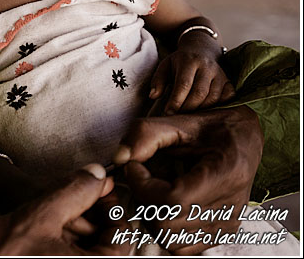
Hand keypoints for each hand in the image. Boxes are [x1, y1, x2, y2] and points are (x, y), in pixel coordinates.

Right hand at [0, 164, 131, 254]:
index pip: (124, 236)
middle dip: (90, 219)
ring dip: (75, 231)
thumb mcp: (40, 215)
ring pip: (87, 250)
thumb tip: (98, 175)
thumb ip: (75, 192)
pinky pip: (67, 256)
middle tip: (68, 203)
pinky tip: (40, 235)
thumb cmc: (0, 255)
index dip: (111, 205)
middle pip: (107, 245)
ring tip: (48, 219)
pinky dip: (62, 244)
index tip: (94, 188)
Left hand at [113, 105, 262, 254]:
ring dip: (151, 213)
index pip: (171, 200)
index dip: (142, 185)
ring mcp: (227, 224)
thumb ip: (145, 135)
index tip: (134, 166)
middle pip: (167, 222)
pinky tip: (167, 202)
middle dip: (142, 198)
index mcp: (226, 173)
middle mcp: (231, 206)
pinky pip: (181, 244)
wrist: (245, 138)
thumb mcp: (180, 121)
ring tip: (155, 188)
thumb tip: (120, 158)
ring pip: (170, 238)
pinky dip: (165, 226)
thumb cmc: (214, 127)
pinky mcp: (222, 232)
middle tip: (142, 175)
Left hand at [149, 39, 234, 113]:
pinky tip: (205, 110)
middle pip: (199, 93)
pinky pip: (227, 98)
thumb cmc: (180, 61)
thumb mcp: (165, 66)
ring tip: (189, 114)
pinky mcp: (229, 81)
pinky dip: (217, 107)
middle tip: (177, 115)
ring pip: (213, 98)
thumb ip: (157, 80)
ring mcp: (220, 74)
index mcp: (189, 61)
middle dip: (187, 108)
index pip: (183, 84)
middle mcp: (207, 67)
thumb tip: (153, 96)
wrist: (201, 49)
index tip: (168, 112)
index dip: (176, 101)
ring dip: (200, 110)